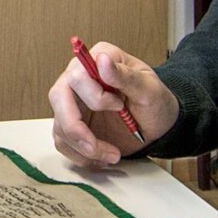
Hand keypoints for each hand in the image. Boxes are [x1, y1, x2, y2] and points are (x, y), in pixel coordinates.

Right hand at [47, 39, 178, 169]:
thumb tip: (102, 61)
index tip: (118, 106)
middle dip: (76, 129)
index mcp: (97, 60)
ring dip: (84, 148)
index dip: (94, 97)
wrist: (158, 126)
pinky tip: (102, 158)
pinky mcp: (73, 125)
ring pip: (60, 125)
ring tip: (112, 155)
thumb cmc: (156, 103)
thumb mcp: (148, 89)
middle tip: (96, 147)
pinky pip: (64, 143)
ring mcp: (73, 103)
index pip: (77, 76)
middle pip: (58, 99)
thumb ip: (124, 75)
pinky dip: (82, 157)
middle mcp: (79, 79)